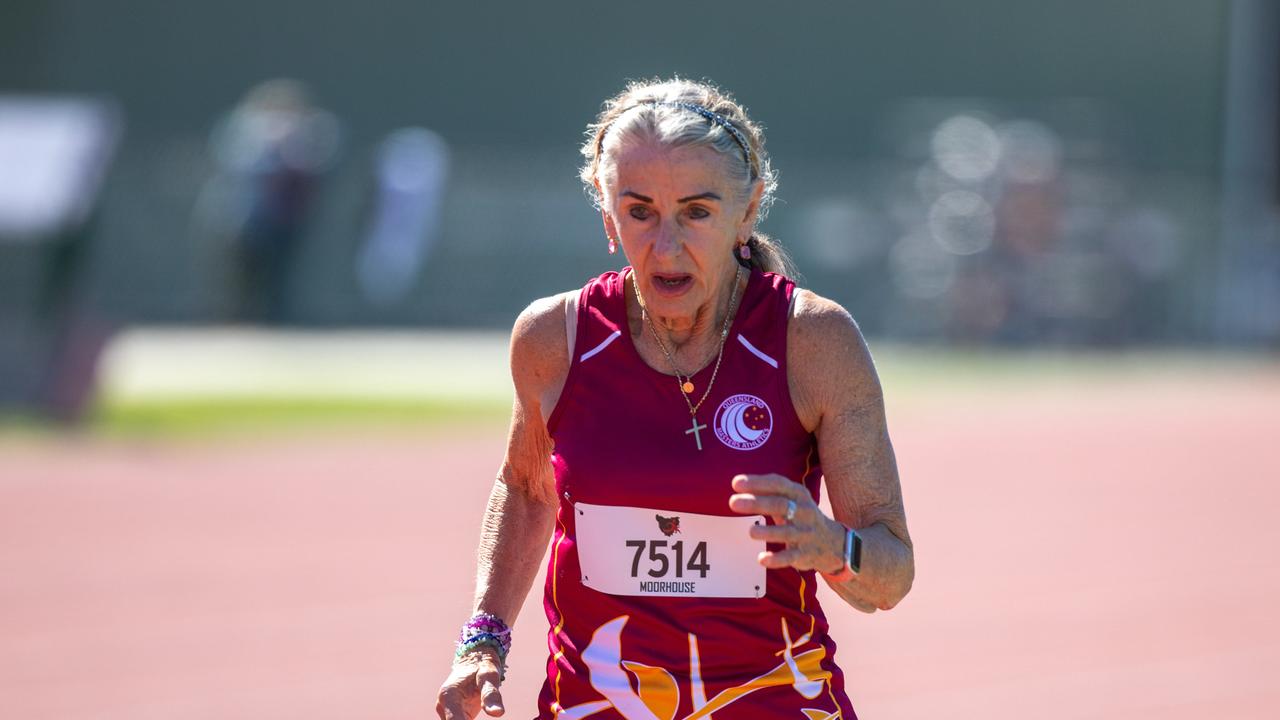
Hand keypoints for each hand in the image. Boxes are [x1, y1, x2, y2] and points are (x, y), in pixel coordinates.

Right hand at [435, 647, 504, 718]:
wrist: (474, 659)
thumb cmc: (483, 666)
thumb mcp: (489, 676)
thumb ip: (491, 694)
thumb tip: (498, 714)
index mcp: (449, 695)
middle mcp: (443, 705)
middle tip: (482, 716)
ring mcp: (446, 711)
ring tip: (479, 712)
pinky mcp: (453, 715)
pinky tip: (479, 716)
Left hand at [728, 473, 843, 573]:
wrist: (832, 543)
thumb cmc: (801, 514)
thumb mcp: (791, 498)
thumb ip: (768, 490)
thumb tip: (737, 483)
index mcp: (798, 494)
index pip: (778, 484)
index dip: (757, 483)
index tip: (736, 483)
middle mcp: (804, 512)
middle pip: (780, 505)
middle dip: (757, 503)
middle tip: (733, 503)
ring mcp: (805, 533)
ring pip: (787, 532)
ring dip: (768, 532)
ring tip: (750, 532)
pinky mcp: (804, 554)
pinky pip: (790, 557)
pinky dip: (776, 559)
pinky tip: (761, 559)